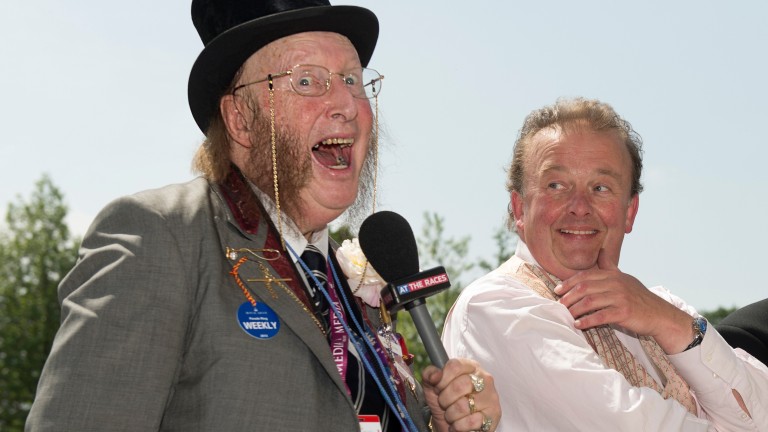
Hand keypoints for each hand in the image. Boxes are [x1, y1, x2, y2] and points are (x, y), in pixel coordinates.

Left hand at [421, 358, 499, 431]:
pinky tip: (458, 425)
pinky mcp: (494, 416)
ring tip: (451, 415)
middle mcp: (485, 379)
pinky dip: (459, 426)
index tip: (438, 388)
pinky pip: (471, 422)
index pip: (455, 366)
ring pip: (463, 406)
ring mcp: (491, 397)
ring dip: (450, 415)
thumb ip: (430, 374)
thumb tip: (434, 376)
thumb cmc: (446, 403)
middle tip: (444, 404)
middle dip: (445, 399)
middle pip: (459, 385)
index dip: (442, 380)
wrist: (452, 426)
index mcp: (470, 367)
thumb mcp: (432, 386)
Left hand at [555, 248, 693, 353]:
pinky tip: (578, 324)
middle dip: (568, 296)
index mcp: (613, 275)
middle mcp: (616, 283)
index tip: (557, 290)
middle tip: (559, 304)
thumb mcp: (625, 278)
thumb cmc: (639, 298)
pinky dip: (587, 321)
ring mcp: (620, 297)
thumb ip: (610, 267)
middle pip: (584, 287)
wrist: (660, 315)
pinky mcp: (624, 312)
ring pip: (589, 302)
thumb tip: (600, 251)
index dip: (569, 283)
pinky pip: (600, 316)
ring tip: (566, 315)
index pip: (585, 276)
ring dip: (574, 309)